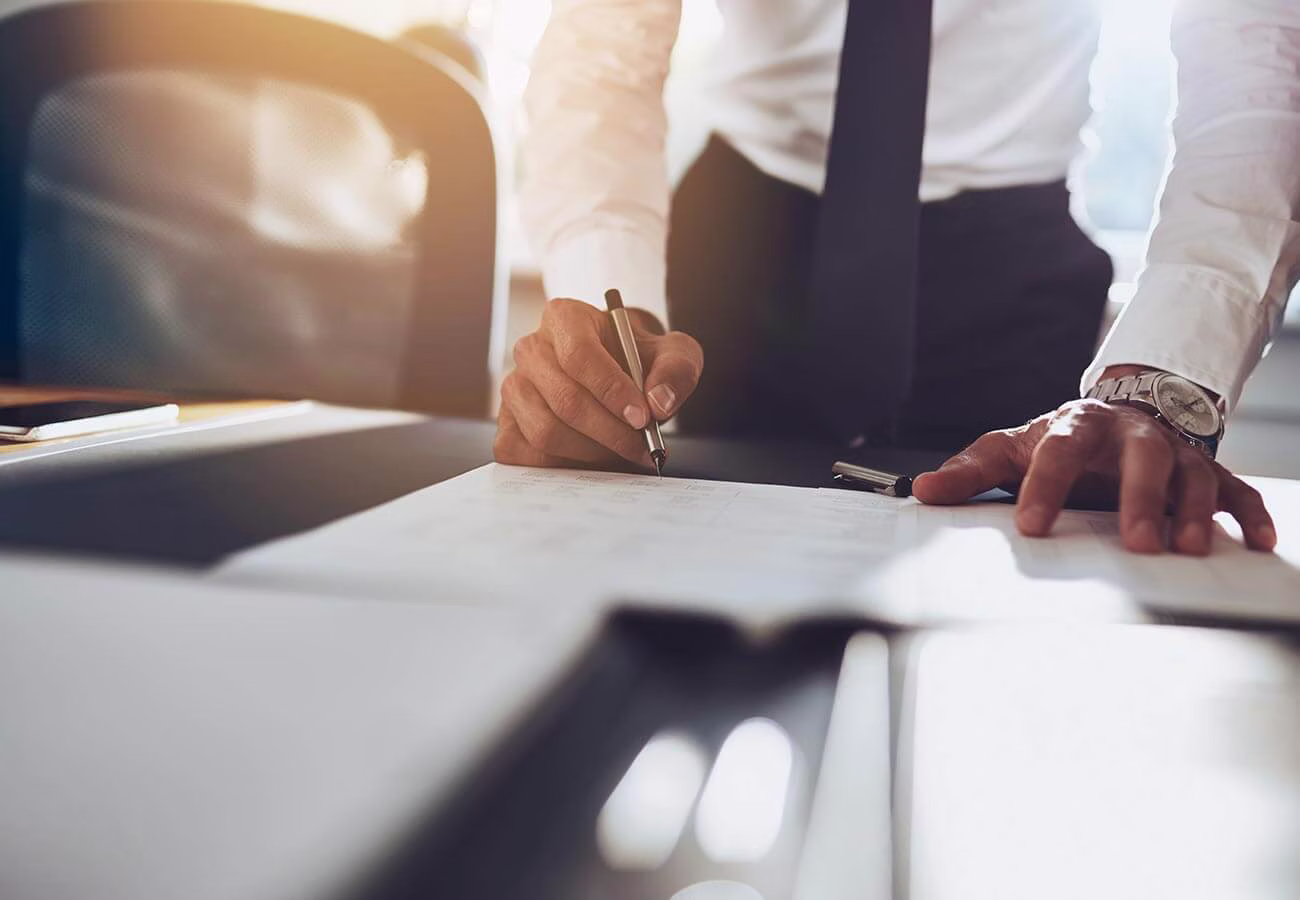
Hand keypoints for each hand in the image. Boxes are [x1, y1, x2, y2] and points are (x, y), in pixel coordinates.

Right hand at [495, 298, 702, 468]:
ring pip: (545, 431)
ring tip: (622, 451)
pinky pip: (526, 455)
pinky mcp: (507, 423)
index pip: (579, 355)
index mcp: (564, 318)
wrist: (617, 373)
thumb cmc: (639, 360)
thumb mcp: (673, 353)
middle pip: (565, 400)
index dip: (611, 390)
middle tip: (643, 446)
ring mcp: (514, 387)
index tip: (643, 417)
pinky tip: (592, 458)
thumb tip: (659, 403)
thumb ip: (676, 370)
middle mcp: (530, 349)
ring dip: (591, 452)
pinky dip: (563, 466)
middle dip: (611, 431)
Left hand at [912, 400, 1276, 555]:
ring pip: (1192, 475)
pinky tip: (1258, 541)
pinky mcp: (1207, 472)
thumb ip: (971, 472)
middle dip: (1138, 498)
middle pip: (1140, 458)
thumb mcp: (1012, 448)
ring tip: (1187, 548)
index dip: (1045, 487)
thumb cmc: (1061, 441)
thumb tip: (921, 492)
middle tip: (1136, 542)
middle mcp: (1131, 437)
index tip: (1032, 527)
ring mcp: (1174, 453)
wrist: (1122, 411)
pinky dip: (1249, 514)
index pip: (1059, 453)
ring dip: (1192, 511)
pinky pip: (1235, 491)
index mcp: (1077, 428)